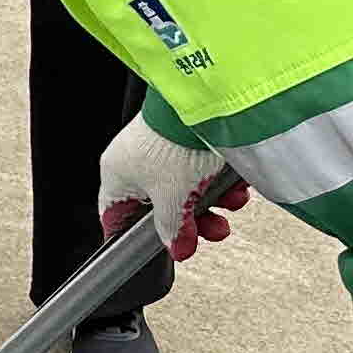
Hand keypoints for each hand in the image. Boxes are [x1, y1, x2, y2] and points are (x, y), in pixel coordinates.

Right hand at [100, 114, 250, 260]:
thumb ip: (173, 228)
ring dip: (213, 201)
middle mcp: (136, 161)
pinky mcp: (187, 138)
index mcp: (118, 175)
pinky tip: (235, 185)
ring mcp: (162, 148)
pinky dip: (220, 180)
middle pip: (162, 206)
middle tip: (214, 230)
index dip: (136, 236)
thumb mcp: (173, 199)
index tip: (157, 248)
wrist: (204, 105)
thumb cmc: (172, 144)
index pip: (117, 215)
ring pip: (186, 189)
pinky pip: (202, 169)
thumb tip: (177, 247)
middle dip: (193, 221)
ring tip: (232, 203)